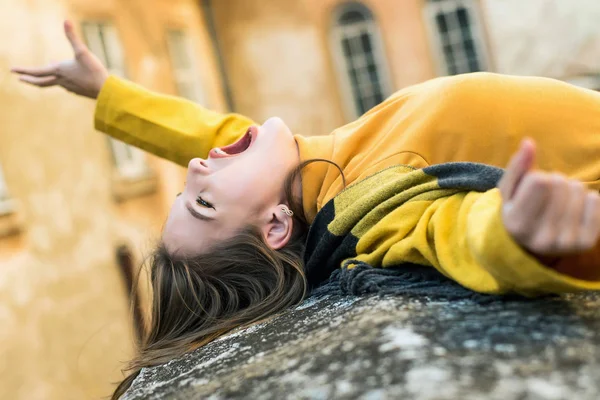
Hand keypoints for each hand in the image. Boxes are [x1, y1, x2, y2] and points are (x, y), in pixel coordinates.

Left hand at [11, 20, 107, 97]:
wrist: (105, 90)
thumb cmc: (93, 71)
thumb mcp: (82, 51)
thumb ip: (72, 37)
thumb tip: (66, 21)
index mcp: (59, 71)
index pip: (37, 72)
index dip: (23, 71)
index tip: (13, 71)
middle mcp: (61, 80)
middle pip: (41, 82)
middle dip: (30, 80)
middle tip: (20, 79)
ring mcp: (69, 87)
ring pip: (55, 81)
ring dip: (49, 76)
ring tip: (50, 67)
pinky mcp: (78, 90)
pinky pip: (66, 84)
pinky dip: (62, 79)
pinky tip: (67, 77)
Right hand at [498, 139, 599, 256]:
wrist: (531, 246)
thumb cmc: (518, 210)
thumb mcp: (509, 191)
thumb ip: (517, 166)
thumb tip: (528, 142)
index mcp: (517, 224)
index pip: (540, 181)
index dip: (536, 176)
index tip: (531, 187)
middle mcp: (541, 237)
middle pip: (560, 183)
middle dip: (554, 181)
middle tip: (546, 194)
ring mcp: (565, 242)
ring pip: (579, 189)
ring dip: (570, 188)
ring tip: (559, 201)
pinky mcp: (585, 243)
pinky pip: (595, 201)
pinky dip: (586, 199)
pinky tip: (574, 209)